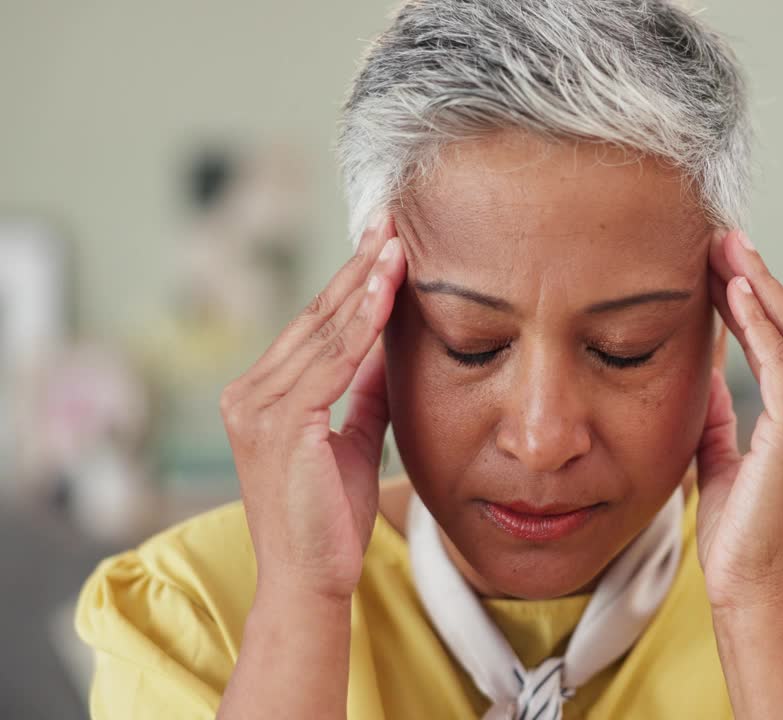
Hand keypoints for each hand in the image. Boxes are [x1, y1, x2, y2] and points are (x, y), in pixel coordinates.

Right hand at [219, 217, 406, 601]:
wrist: (311, 580)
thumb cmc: (329, 516)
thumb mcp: (352, 437)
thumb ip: (363, 390)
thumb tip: (387, 342)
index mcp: (262, 396)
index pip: (313, 327)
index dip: (350, 283)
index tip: (383, 244)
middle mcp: (248, 394)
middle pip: (315, 318)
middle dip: (356, 268)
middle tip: (390, 222)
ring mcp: (257, 407)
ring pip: (322, 332)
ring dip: (363, 285)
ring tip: (396, 244)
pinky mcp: (280, 424)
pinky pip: (330, 362)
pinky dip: (361, 324)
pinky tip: (386, 293)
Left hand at [696, 228, 782, 611]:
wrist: (753, 594)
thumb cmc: (740, 537)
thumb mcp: (725, 462)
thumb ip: (722, 417)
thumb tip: (705, 376)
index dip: (759, 298)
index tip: (722, 264)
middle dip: (758, 277)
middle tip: (721, 237)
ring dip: (758, 284)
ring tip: (725, 245)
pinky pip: (782, 362)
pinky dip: (760, 320)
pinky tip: (737, 287)